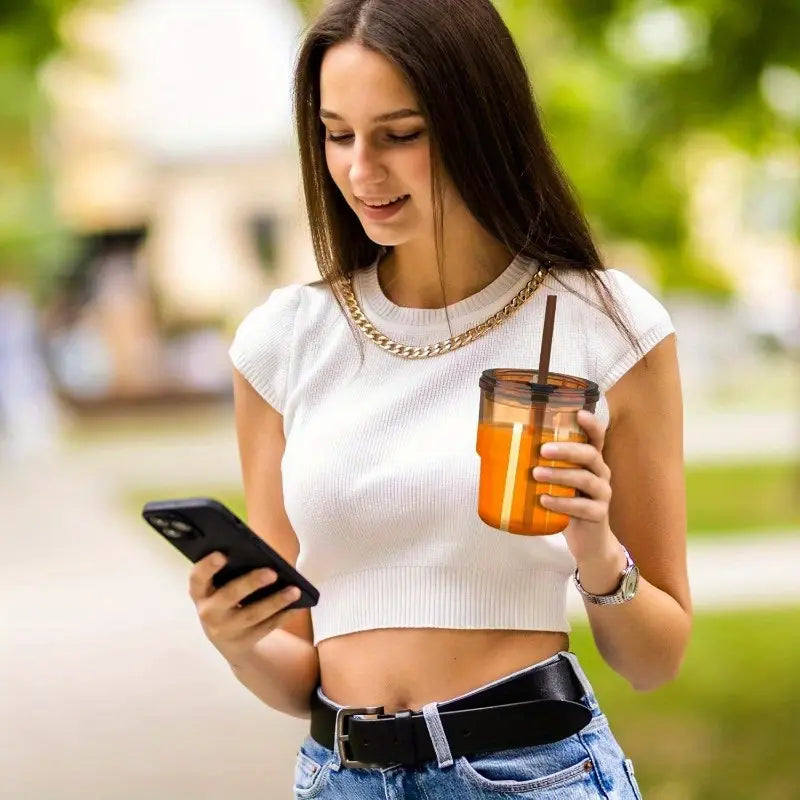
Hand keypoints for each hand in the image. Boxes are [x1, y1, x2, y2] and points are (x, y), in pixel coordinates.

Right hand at [189, 552, 300, 664]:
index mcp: (200, 592)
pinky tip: (295, 606)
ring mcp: (225, 630)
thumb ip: (230, 571)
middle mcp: (209, 612)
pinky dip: (282, 616)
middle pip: (229, 596)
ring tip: (294, 590)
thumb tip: (259, 554)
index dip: (207, 566)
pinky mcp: (243, 642)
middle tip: (272, 572)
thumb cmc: (225, 598)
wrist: (226, 638)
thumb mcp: (218, 587)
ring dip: (275, 602)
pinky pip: (266, 628)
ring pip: (252, 615)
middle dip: (250, 583)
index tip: (222, 554)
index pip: (197, 578)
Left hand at [532, 409, 620, 567]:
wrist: (587, 541)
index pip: (596, 437)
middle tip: (543, 450)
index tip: (578, 412)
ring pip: (586, 479)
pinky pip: (582, 506)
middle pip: (590, 454)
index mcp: (591, 461)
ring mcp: (603, 493)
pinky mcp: (599, 514)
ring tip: (537, 474)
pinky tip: (544, 500)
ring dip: (559, 475)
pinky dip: (562, 502)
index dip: (591, 424)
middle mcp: (600, 473)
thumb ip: (542, 467)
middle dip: (566, 450)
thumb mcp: (556, 482)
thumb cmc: (566, 503)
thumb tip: (499, 453)